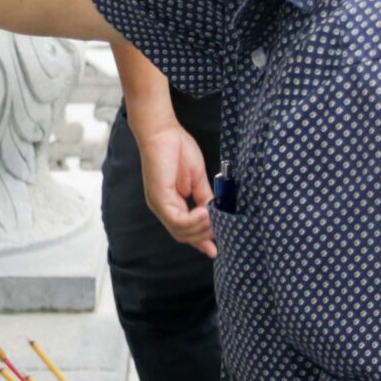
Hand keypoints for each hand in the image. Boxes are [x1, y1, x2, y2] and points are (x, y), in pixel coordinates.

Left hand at [135, 117, 214, 255]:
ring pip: (181, 232)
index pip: (185, 231)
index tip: (216, 250)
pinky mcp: (159, 198)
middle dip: (205, 236)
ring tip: (215, 219)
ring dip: (201, 229)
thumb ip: (205, 197)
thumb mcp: (197, 179)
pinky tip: (205, 212)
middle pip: (184, 236)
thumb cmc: (178, 149)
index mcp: (171, 204)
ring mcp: (159, 204)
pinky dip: (193, 221)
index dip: (201, 242)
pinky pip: (177, 220)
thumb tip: (216, 213)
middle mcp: (163, 208)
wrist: (163, 130)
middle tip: (221, 228)